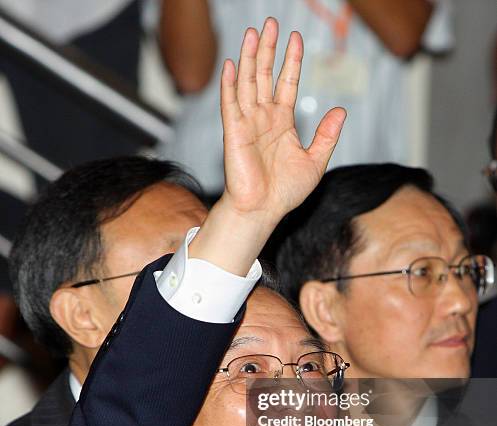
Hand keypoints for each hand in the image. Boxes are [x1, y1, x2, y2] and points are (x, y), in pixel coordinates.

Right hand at [190, 17, 344, 274]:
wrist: (263, 211)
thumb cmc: (285, 192)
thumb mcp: (315, 162)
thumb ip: (327, 136)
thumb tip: (340, 111)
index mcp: (282, 123)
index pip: (287, 83)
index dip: (291, 61)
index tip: (295, 39)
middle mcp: (264, 118)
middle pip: (264, 76)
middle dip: (268, 49)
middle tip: (270, 23)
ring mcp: (248, 124)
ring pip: (248, 83)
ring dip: (249, 58)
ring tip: (253, 32)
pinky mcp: (234, 133)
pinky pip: (231, 104)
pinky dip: (230, 84)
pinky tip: (231, 64)